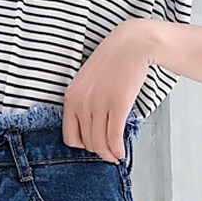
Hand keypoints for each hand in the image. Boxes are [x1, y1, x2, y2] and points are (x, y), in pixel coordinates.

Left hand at [62, 19, 155, 162]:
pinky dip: (118, 149)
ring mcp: (98, 104)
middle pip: (87, 143)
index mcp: (70, 98)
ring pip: (100, 143)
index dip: (82, 146)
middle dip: (99, 152)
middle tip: (109, 153)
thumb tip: (90, 130)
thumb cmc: (112, 63)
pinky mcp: (117, 104)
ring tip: (116, 156)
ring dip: (109, 154)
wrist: (131, 45)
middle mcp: (81, 103)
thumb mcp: (87, 83)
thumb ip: (84, 104)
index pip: (69, 136)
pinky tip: (122, 152)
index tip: (93, 146)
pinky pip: (114, 137)